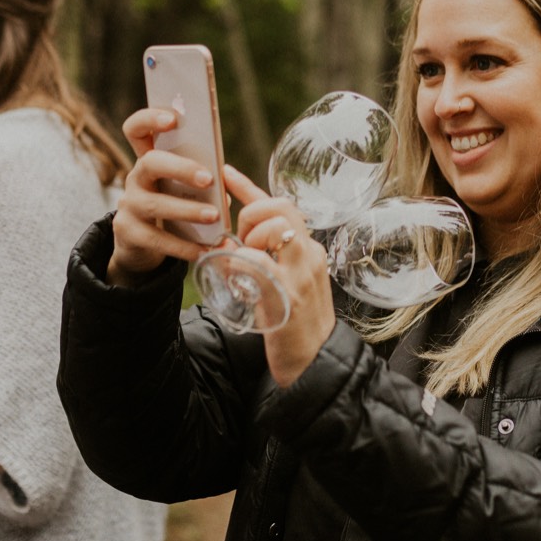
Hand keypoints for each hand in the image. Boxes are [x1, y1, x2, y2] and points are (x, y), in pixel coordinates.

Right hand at [108, 107, 223, 284]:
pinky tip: (203, 249)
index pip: (136, 129)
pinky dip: (183, 245)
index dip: (150, 119)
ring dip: (187, 209)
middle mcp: (135, 178)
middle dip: (180, 168)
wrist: (141, 249)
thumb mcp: (183, 191)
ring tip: (213, 217)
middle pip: (150, 162)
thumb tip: (226, 176)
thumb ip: (199, 178)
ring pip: (155, 203)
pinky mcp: (128, 232)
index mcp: (150, 160)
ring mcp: (129, 205)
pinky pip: (157, 238)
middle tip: (208, 179)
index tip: (173, 120)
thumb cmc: (173, 211)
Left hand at [222, 165, 335, 385]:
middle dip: (251, 212)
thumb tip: (227, 245)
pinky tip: (229, 268)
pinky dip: (240, 259)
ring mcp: (302, 274)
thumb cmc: (294, 326)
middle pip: (281, 207)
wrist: (315, 366)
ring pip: (275, 228)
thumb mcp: (280, 285)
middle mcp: (310, 255)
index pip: (282, 207)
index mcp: (308, 251)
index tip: (226, 173)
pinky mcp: (289, 296)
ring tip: (241, 257)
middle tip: (238, 237)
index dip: (250, 187)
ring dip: (250, 235)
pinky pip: (260, 263)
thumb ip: (259, 262)